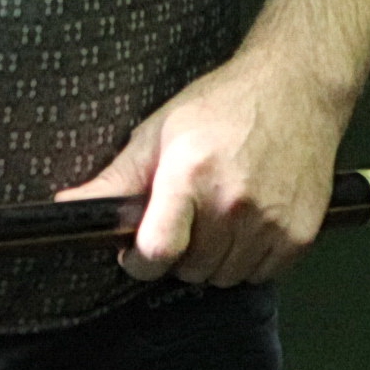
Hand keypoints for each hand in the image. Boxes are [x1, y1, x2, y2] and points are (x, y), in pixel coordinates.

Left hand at [56, 55, 348, 286]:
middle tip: (182, 220)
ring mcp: (271, 221)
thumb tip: (69, 205)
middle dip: (177, 253)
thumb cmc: (221, 106)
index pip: (158, 250)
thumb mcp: (157, 133)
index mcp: (190, 175)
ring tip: (213, 218)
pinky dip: (247, 260)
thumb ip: (115, 179)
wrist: (292, 92)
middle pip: (190, 269)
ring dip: (212, 260)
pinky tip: (244, 225)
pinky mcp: (300, 234)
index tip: (135, 254)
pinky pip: (261, 275)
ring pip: (225, 277)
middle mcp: (232, 203)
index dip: (139, 262)